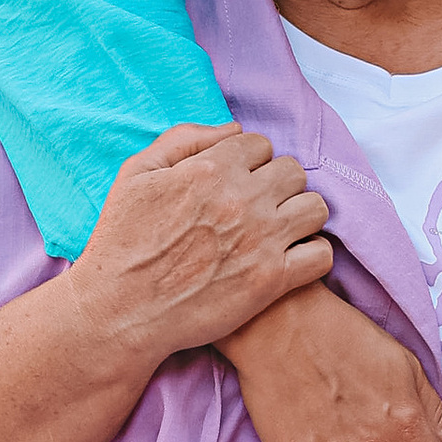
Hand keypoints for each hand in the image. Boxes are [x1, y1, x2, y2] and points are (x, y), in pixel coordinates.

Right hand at [68, 124, 331, 361]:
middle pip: (293, 171)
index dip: (248, 161)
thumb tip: (233, 130)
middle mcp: (242, 199)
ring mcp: (261, 240)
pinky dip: (312, 255)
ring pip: (315, 208)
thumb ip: (184, 139)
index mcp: (210, 169)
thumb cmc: (121, 242)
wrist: (119, 312)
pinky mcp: (271, 281)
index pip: (260, 144)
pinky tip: (290, 259)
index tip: (237, 181)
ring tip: (280, 230)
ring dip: (300, 215)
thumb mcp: (137, 174)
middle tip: (259, 206)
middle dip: (277, 184)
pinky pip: (321, 254)